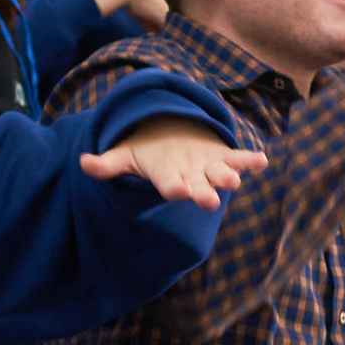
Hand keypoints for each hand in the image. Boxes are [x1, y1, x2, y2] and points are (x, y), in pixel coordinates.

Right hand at [79, 117, 265, 207]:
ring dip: (228, 178)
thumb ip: (109, 164)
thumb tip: (83, 163)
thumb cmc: (148, 152)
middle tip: (209, 202)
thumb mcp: (126, 155)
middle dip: (204, 194)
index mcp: (168, 178)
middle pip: (198, 188)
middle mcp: (191, 178)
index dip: (174, 188)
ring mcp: (209, 168)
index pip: (170, 185)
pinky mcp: (224, 156)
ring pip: (220, 175)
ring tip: (234, 181)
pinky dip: (250, 160)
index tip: (177, 192)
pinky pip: (239, 158)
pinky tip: (261, 160)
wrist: (173, 142)